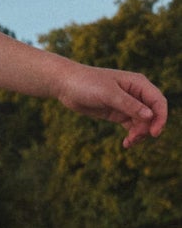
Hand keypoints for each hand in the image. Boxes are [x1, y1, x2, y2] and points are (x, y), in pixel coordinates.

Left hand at [51, 62, 166, 148]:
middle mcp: (136, 93)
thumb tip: (150, 115)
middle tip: (133, 139)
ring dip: (139, 134)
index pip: (158, 101)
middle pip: (152, 114)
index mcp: (138, 84)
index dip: (160, 117)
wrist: (67, 85)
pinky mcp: (117, 113)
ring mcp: (127, 104)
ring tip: (128, 143)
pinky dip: (131, 134)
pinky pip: (131, 125)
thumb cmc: (87, 84)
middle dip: (146, 128)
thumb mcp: (109, 94)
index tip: (154, 133)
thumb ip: (129, 105)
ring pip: (142, 122)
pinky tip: (126, 143)